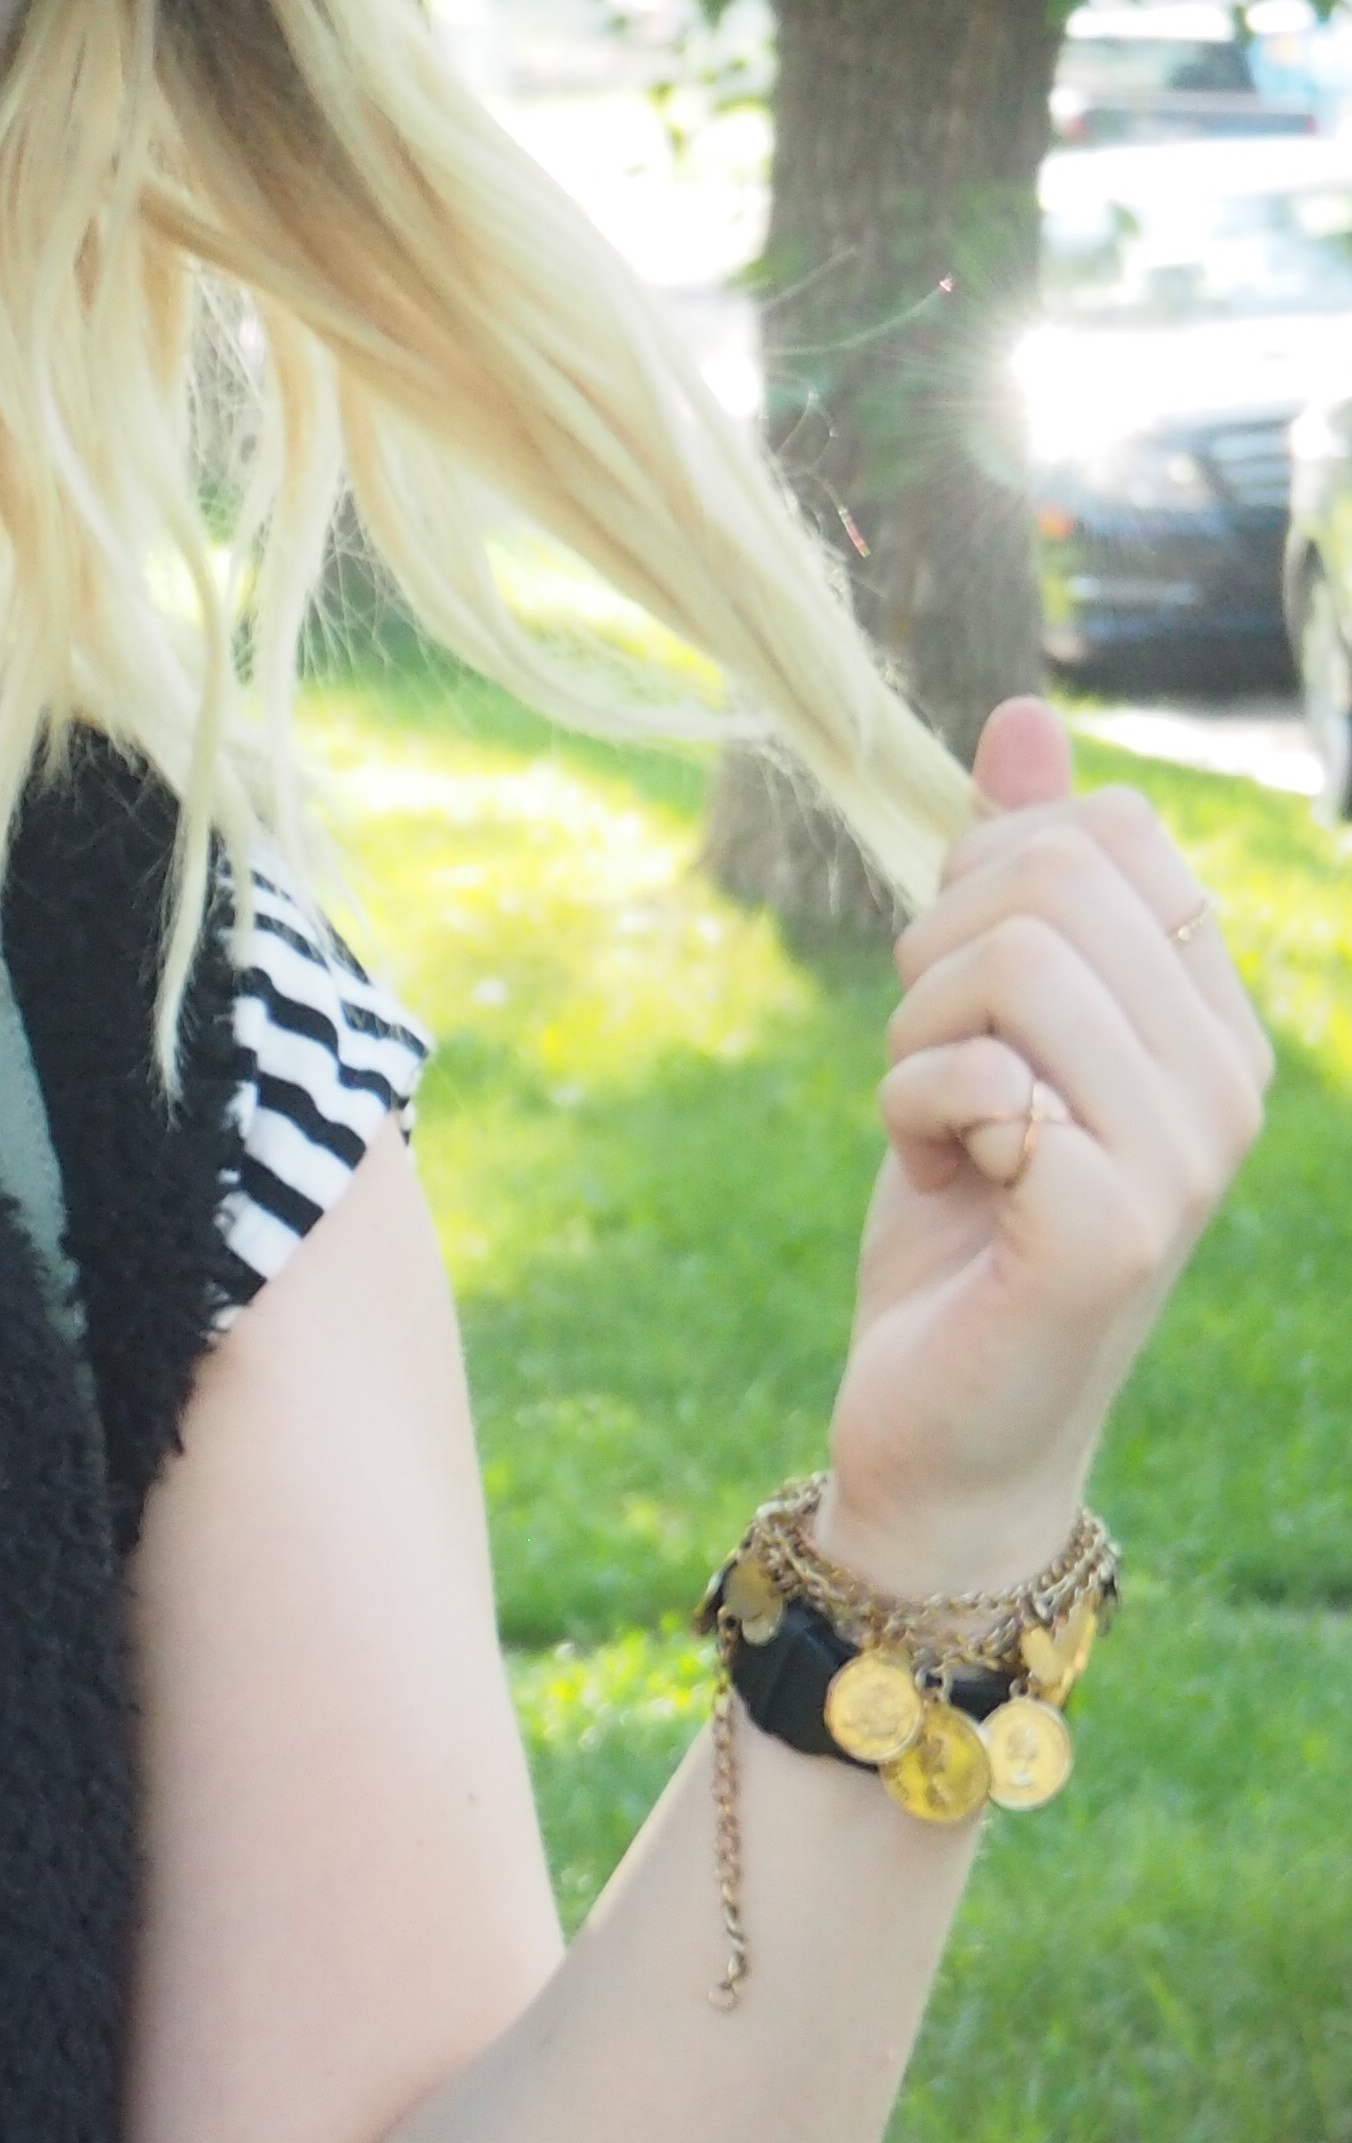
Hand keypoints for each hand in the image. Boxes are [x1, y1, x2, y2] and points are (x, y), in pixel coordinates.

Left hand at [819, 699, 1269, 1597]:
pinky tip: (943, 1180)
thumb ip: (1008, 876)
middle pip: (1051, 878)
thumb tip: (1020, 715)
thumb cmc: (962, 1229)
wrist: (943, 1427)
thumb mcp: (970, 1026)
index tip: (960, 992)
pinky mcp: (1114, 1223)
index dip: (986, 878)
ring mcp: (1186, 1152)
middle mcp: (1229, 1076)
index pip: (1109, 828)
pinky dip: (914, 1110)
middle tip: (931, 1070)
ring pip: (1016, 958)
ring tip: (937, 1127)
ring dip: (918, 1035)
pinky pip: (983, 1077)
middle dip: (935, 952)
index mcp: (1212, 1016)